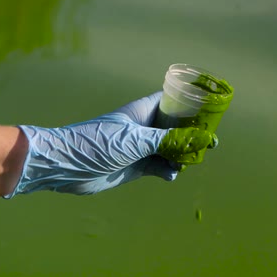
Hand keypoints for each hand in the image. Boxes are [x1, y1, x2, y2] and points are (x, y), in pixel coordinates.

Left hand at [4, 92, 216, 196]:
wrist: (66, 166)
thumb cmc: (96, 143)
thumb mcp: (135, 140)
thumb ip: (168, 140)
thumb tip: (200, 140)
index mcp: (142, 111)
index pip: (172, 101)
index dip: (191, 105)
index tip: (209, 112)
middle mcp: (143, 127)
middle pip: (175, 127)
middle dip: (192, 136)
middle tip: (210, 144)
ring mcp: (138, 148)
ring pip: (169, 149)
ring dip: (181, 156)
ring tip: (189, 162)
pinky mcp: (135, 167)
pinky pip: (159, 167)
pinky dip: (168, 170)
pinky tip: (171, 174)